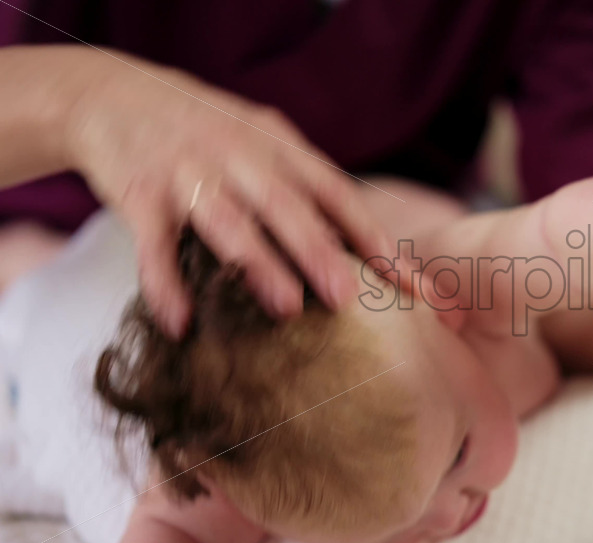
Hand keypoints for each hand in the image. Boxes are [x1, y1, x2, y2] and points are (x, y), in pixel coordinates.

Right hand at [61, 49, 389, 337]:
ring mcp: (187, 172)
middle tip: (347, 299)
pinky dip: (166, 285)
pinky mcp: (139, 193)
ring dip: (257, 265)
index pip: (333, 190)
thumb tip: (364, 249)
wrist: (115, 94)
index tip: (402, 279)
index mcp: (277, 144)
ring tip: (286, 308)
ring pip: (227, 222)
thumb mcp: (262, 141)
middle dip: (318, 251)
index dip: (369, 234)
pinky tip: (181, 324)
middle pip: (285, 205)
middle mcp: (237, 154)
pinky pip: (154, 245)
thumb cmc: (212, 133)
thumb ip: (305, 186)